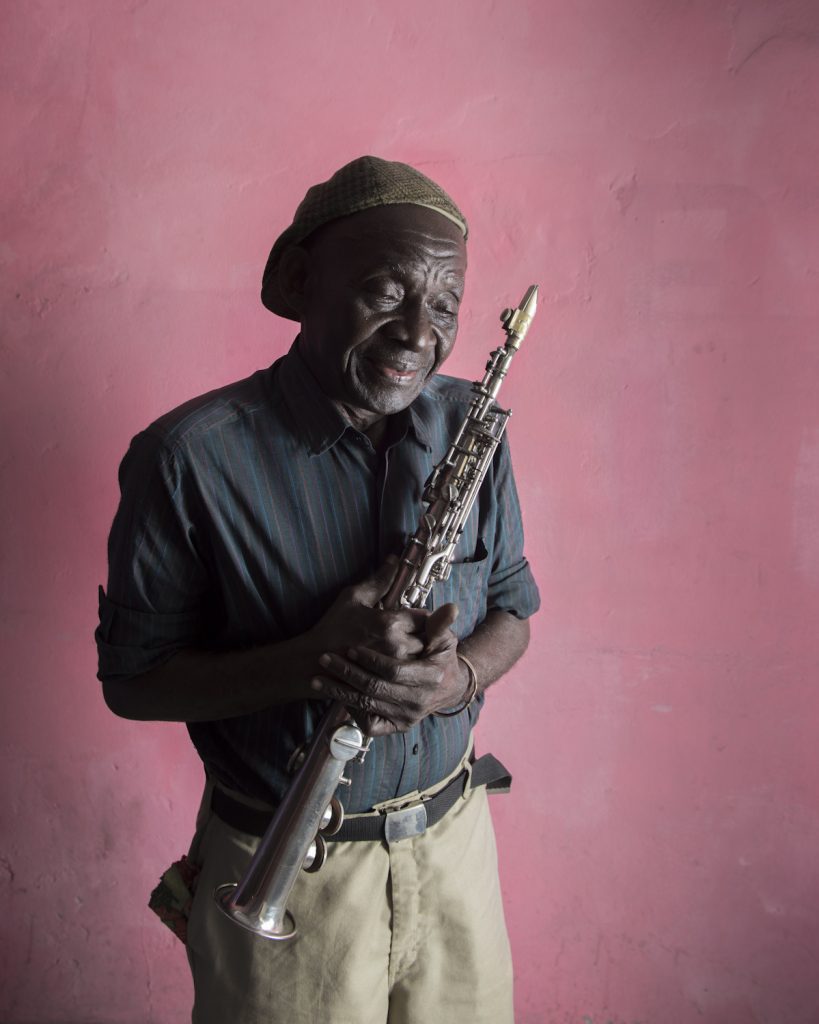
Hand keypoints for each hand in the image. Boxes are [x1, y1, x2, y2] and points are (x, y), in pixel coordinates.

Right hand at [304, 556, 426, 669]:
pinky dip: (410, 671)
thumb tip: (394, 560)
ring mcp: (393, 668)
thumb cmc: (332, 627)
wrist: (313, 661)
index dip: (423, 617)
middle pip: (428, 640)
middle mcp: (397, 646)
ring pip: (422, 660)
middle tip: (412, 633)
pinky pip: (411, 676)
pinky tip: (398, 664)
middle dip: (423, 635)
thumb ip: (379, 580)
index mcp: (390, 623)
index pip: (426, 618)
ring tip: (407, 649)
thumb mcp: (353, 597)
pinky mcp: (389, 683)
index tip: (415, 618)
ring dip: (419, 654)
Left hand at [310, 602, 467, 735]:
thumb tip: (451, 607)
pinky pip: (370, 724)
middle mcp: (419, 701)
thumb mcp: (443, 638)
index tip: (351, 648)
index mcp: (431, 677)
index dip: (371, 660)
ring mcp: (408, 717)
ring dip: (340, 691)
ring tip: (318, 677)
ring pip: (367, 705)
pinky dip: (351, 710)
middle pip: (375, 688)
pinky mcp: (399, 727)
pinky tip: (336, 695)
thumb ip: (438, 624)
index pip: (394, 670)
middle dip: (347, 673)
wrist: (449, 687)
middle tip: (325, 658)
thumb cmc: (440, 656)